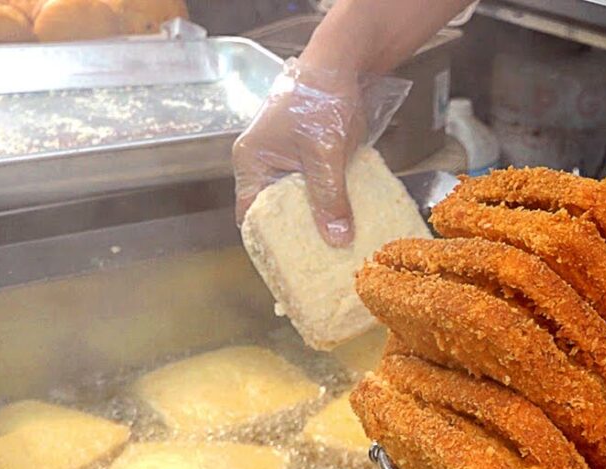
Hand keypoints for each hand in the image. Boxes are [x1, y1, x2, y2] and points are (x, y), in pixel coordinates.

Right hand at [233, 60, 361, 246]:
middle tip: (320, 264)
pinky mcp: (316, 161)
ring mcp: (292, 163)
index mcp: (253, 163)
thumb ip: (329, 196)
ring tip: (341, 250)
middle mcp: (268, 166)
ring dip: (323, 222)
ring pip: (304, 204)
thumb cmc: (321, 99)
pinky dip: (337, 206)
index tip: (289, 266)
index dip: (267, 241)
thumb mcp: (324, 153)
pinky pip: (323, 191)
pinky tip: (354, 223)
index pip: (251, 214)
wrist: (345, 65)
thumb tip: (336, 239)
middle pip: (279, 213)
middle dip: (300, 236)